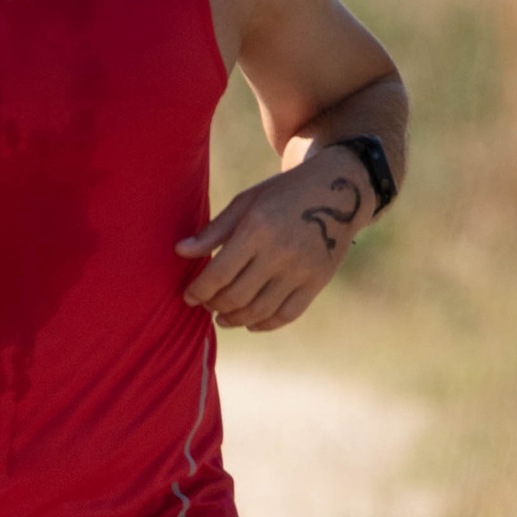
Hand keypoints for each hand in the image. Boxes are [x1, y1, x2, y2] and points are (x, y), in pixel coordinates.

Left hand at [176, 144, 366, 329]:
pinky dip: (264, 325)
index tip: (188, 296)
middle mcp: (280, 252)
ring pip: (259, 311)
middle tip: (205, 305)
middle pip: (236, 296)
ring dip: (235, 320)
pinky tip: (249, 322)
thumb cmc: (281, 195)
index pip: (219, 274)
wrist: (337, 191)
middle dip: (214, 306)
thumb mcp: (246, 203)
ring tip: (222, 318)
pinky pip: (286, 315)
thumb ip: (213, 231)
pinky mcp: (317, 282)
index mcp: (257, 228)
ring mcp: (301, 270)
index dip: (199, 291)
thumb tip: (179, 252)